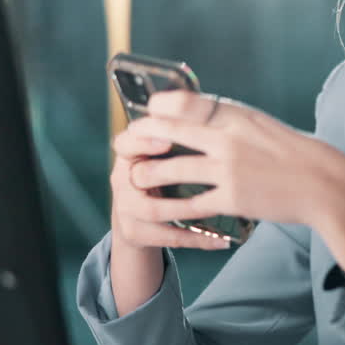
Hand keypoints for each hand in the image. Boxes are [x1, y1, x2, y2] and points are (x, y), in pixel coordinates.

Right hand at [109, 118, 233, 251]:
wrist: (142, 217)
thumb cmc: (164, 172)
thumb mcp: (165, 151)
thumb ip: (178, 131)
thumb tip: (206, 103)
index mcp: (131, 153)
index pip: (126, 142)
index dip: (144, 140)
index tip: (168, 138)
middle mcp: (123, 179)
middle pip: (135, 177)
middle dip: (164, 174)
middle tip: (196, 170)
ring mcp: (126, 208)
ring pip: (152, 210)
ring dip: (186, 209)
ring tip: (216, 208)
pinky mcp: (135, 232)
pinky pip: (167, 237)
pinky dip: (197, 238)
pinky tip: (222, 241)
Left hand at [126, 89, 344, 273]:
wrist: (323, 183)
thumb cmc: (291, 153)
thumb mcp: (259, 124)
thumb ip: (227, 120)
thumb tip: (196, 115)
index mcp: (234, 114)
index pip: (181, 103)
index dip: (155, 112)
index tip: (143, 119)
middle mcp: (227, 137)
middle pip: (167, 133)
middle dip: (139, 141)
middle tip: (123, 149)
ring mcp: (229, 168)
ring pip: (172, 169)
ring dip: (147, 176)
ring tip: (133, 181)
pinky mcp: (233, 197)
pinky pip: (191, 204)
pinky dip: (171, 208)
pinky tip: (158, 211)